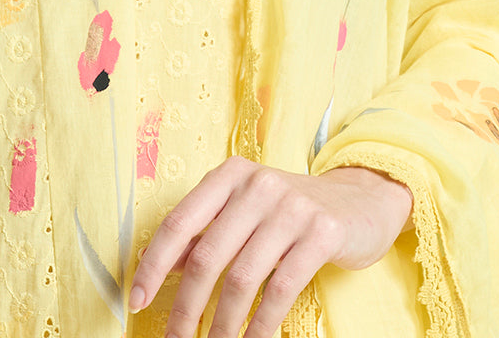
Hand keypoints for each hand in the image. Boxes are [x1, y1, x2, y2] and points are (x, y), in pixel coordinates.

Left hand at [128, 157, 413, 337]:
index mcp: (230, 175)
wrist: (360, 200)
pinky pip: (280, 290)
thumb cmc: (291, 209)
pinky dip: (261, 324)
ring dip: (222, 324)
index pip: (180, 222)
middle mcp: (257, 185)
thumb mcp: (245, 209)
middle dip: (186, 307)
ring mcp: (291, 208)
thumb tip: (164, 266)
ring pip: (242, 278)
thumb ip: (207, 232)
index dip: (154, 264)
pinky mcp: (321, 234)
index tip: (139, 299)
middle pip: (207, 257)